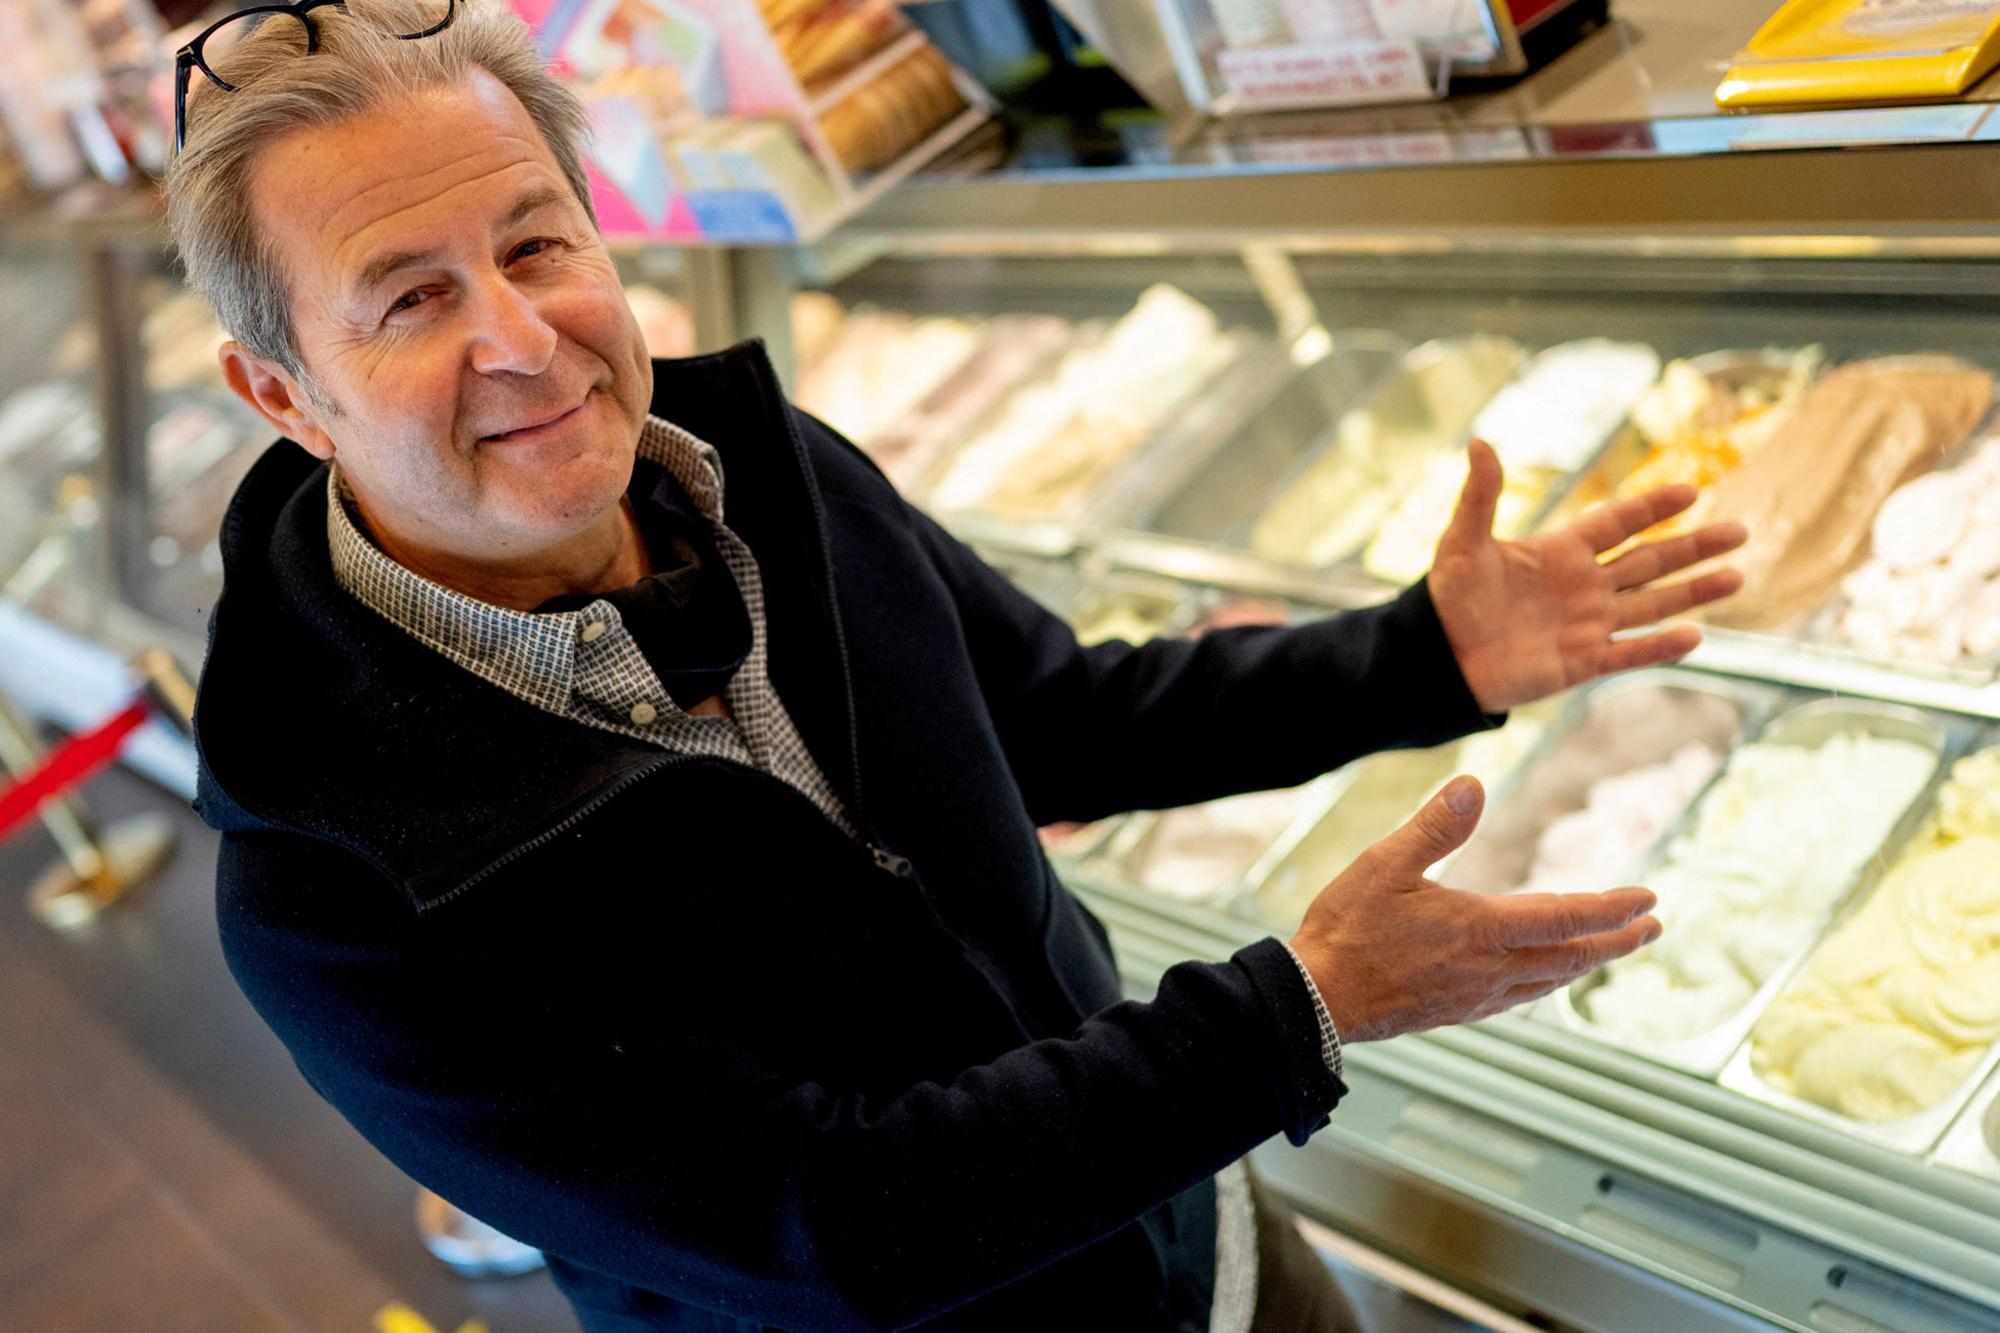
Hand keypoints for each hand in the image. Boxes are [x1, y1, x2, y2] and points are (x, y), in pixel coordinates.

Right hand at [1288, 776, 1660, 1043]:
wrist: (1316, 1000)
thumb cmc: (1347, 930)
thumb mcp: (1384, 863)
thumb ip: (1435, 826)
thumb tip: (1476, 784)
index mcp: (1480, 929)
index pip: (1567, 916)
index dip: (1613, 908)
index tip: (1648, 898)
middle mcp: (1490, 968)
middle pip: (1573, 957)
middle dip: (1618, 941)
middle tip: (1651, 928)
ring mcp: (1476, 996)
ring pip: (1551, 980)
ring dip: (1588, 962)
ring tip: (1607, 950)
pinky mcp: (1458, 1012)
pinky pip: (1522, 996)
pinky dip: (1549, 980)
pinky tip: (1542, 976)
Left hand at [1429, 440, 1746, 713]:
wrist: (1440, 655)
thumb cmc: (1450, 597)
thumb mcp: (1461, 542)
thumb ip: (1479, 496)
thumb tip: (1478, 442)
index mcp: (1561, 551)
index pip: (1617, 524)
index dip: (1651, 508)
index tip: (1690, 491)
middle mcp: (1584, 585)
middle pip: (1650, 561)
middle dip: (1694, 547)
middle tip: (1740, 531)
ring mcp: (1588, 624)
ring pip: (1652, 605)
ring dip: (1693, 592)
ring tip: (1736, 577)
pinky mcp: (1582, 662)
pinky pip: (1628, 653)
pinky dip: (1659, 647)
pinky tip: (1694, 636)